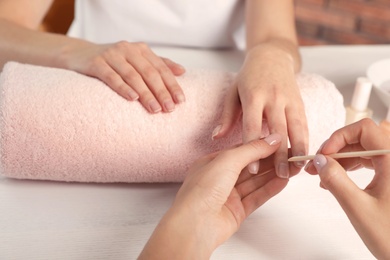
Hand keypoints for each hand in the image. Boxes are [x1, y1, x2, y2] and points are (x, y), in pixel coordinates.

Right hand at [62, 40, 185, 112]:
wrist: (79, 54)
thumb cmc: (114, 61)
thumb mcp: (137, 59)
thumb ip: (159, 64)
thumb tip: (182, 71)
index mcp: (141, 49)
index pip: (161, 68)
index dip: (172, 85)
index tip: (181, 101)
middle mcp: (128, 49)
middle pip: (149, 73)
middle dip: (161, 92)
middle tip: (170, 109)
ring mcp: (111, 55)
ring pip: (133, 76)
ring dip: (145, 94)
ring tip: (155, 109)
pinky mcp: (96, 63)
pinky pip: (111, 77)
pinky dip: (123, 87)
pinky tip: (132, 98)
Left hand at [139, 133, 294, 258]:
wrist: (194, 224)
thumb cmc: (201, 190)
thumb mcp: (227, 160)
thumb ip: (252, 149)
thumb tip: (272, 139)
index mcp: (213, 163)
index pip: (242, 151)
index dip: (261, 146)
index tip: (280, 142)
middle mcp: (220, 178)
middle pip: (251, 167)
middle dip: (271, 160)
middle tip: (291, 155)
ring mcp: (228, 195)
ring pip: (256, 182)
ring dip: (274, 174)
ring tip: (292, 167)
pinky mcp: (237, 211)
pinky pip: (257, 197)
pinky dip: (270, 189)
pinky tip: (283, 181)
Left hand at [212, 44, 307, 177]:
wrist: (272, 56)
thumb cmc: (248, 77)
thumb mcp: (233, 92)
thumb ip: (227, 116)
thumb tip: (216, 138)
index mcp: (253, 96)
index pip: (252, 126)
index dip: (252, 147)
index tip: (252, 169)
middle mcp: (273, 98)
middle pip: (278, 130)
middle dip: (280, 155)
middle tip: (280, 176)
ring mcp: (289, 100)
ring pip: (296, 128)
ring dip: (298, 150)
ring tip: (297, 170)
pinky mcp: (300, 102)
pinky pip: (304, 124)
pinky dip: (306, 141)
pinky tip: (304, 156)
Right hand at [305, 119, 389, 258]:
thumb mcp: (358, 208)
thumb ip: (336, 180)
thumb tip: (320, 160)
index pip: (364, 129)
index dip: (339, 137)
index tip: (324, 153)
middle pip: (364, 138)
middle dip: (338, 149)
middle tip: (319, 164)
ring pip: (368, 149)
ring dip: (345, 158)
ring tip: (324, 173)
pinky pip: (373, 161)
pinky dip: (355, 166)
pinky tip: (339, 178)